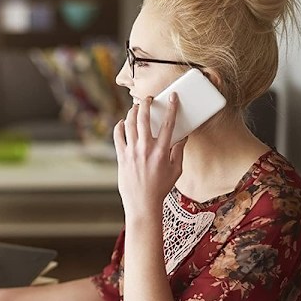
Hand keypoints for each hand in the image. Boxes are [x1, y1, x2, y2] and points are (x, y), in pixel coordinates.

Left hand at [113, 93, 185, 220]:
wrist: (142, 203)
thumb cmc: (160, 188)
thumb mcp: (176, 170)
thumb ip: (179, 152)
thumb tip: (182, 137)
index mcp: (161, 151)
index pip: (168, 124)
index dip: (172, 107)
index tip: (173, 97)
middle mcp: (145, 149)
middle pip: (144, 119)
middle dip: (146, 104)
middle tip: (148, 99)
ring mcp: (131, 152)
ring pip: (129, 124)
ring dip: (132, 112)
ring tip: (136, 108)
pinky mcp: (121, 157)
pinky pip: (117, 136)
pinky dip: (119, 127)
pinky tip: (122, 123)